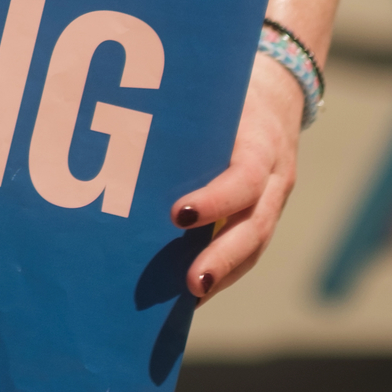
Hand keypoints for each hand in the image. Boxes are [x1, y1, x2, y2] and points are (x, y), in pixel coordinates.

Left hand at [170, 53, 303, 300]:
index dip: (216, 200)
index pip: (244, 176)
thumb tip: (115, 128)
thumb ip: (182, 116)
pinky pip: (247, 249)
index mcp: (261, 143)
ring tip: (188, 298)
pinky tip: (190, 295)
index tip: (178, 215)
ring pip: (254, 246)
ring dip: (222, 275)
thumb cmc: (229, 93)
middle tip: (191, 284)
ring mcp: (273, 200)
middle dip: (222, 258)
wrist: (276, 93)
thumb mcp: (215, 94)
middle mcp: (274, 178)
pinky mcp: (264, 214)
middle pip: (254, 226)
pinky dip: (222, 274)